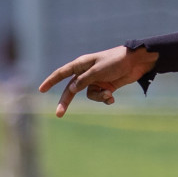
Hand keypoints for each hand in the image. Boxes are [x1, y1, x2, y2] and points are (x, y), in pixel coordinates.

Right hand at [38, 45, 157, 116]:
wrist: (136, 62)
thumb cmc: (116, 61)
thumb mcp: (98, 71)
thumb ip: (84, 80)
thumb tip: (72, 89)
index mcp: (81, 64)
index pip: (62, 73)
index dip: (51, 81)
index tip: (41, 90)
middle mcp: (86, 72)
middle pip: (71, 89)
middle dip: (66, 102)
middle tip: (59, 115)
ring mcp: (96, 80)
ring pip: (89, 95)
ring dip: (98, 97)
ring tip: (109, 94)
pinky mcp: (106, 86)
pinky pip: (100, 96)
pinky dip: (105, 98)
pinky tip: (112, 97)